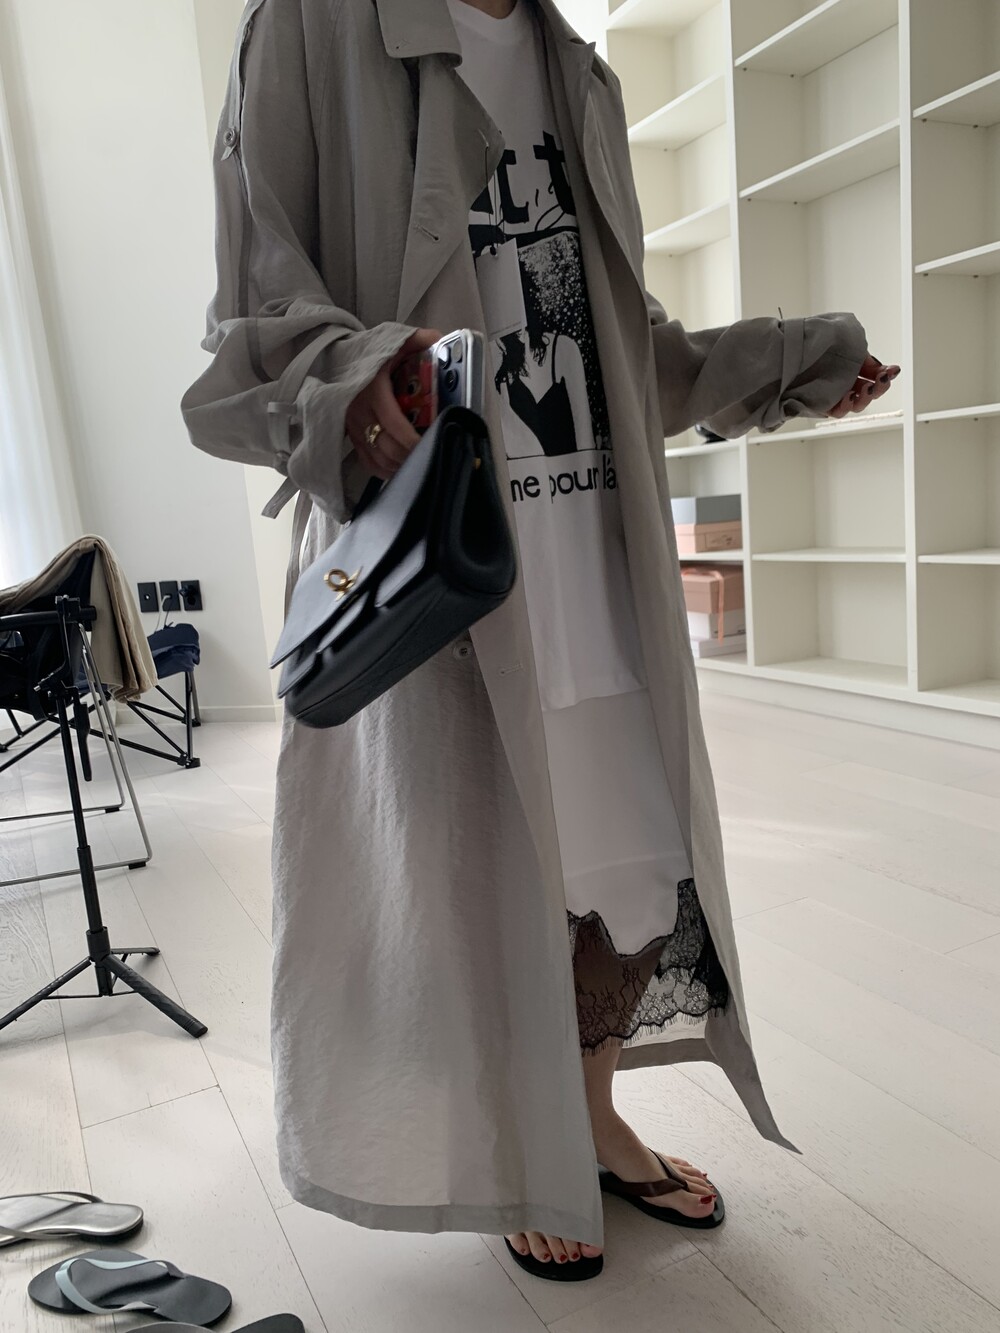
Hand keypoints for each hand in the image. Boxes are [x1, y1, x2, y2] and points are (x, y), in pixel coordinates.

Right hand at [346, 329, 441, 479]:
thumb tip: (439, 338)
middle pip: (387, 446)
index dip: (412, 440)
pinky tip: (400, 468)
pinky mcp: (350, 436)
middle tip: (432, 456)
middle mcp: (359, 411)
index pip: (393, 423)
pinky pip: (367, 461)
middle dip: (411, 456)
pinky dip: (385, 470)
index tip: (431, 445)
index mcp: (372, 389)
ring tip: (420, 463)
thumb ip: (417, 339)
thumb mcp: (394, 341)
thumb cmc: (372, 354)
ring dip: (400, 465)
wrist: (338, 360)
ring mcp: (352, 427)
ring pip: (378, 457)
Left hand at [826, 354, 900, 418]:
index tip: (894, 370)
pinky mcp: (824, 406)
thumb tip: (881, 369)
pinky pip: (839, 411)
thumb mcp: (849, 349)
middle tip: (883, 378)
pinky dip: (847, 405)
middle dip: (881, 386)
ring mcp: (836, 396)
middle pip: (870, 393)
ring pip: (858, 405)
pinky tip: (850, 396)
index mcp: (854, 370)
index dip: (887, 375)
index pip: (876, 377)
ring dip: (866, 398)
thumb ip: (866, 361)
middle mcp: (847, 385)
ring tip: (868, 388)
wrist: (791, 355)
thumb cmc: (820, 351)